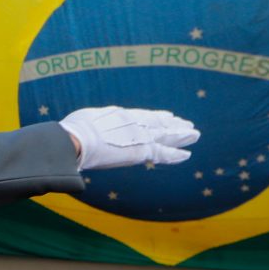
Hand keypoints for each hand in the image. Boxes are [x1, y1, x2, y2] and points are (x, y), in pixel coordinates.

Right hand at [58, 107, 199, 170]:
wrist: (76, 140)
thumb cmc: (73, 132)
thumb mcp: (86, 121)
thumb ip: (95, 124)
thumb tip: (87, 130)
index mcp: (121, 115)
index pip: (144, 116)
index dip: (157, 117)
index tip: (167, 116)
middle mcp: (134, 123)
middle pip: (159, 123)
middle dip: (174, 124)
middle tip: (187, 124)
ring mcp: (140, 136)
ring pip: (166, 135)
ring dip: (182, 135)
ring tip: (194, 135)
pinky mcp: (141, 151)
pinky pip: (163, 153)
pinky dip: (175, 154)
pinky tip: (186, 154)